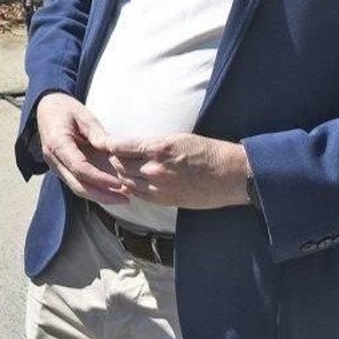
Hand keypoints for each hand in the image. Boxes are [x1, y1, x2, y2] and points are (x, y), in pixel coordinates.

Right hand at [34, 93, 129, 204]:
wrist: (46, 108)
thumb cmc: (65, 109)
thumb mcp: (83, 115)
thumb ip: (97, 133)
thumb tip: (112, 150)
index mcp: (57, 143)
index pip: (80, 168)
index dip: (100, 179)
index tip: (120, 184)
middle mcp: (53, 158)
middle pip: (77, 184)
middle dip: (102, 195)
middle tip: (125, 200)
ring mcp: (55, 165)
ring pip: (76, 187)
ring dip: (99, 196)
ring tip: (123, 198)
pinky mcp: (61, 168)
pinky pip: (77, 183)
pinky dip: (94, 190)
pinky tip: (111, 191)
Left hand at [99, 133, 250, 208]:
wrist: (232, 175)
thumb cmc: (207, 151)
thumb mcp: (176, 138)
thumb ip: (150, 144)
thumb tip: (128, 146)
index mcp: (157, 148)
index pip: (119, 146)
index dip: (109, 145)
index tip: (106, 143)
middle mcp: (154, 168)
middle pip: (118, 165)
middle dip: (114, 159)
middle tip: (114, 155)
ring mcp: (158, 187)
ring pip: (125, 181)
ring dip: (122, 174)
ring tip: (124, 167)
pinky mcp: (164, 200)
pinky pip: (138, 194)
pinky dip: (132, 187)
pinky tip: (135, 181)